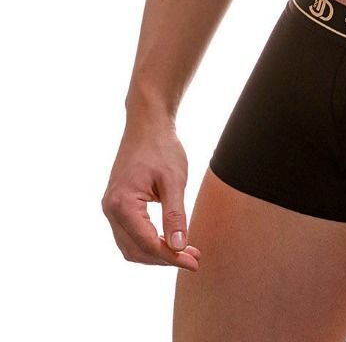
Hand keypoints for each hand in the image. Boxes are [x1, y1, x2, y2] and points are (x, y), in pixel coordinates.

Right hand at [102, 118, 201, 270]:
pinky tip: (169, 241)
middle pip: (136, 250)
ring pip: (131, 246)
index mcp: (122, 203)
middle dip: (164, 259)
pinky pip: (130, 234)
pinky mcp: (116, 205)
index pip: (147, 243)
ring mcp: (111, 208)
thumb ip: (175, 215)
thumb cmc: (161, 147)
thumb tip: (178, 247)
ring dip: (156, 254)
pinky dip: (148, 242)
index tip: (193, 262)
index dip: (171, 257)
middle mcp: (111, 209)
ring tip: (184, 253)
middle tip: (193, 260)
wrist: (147, 124)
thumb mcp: (174, 180)